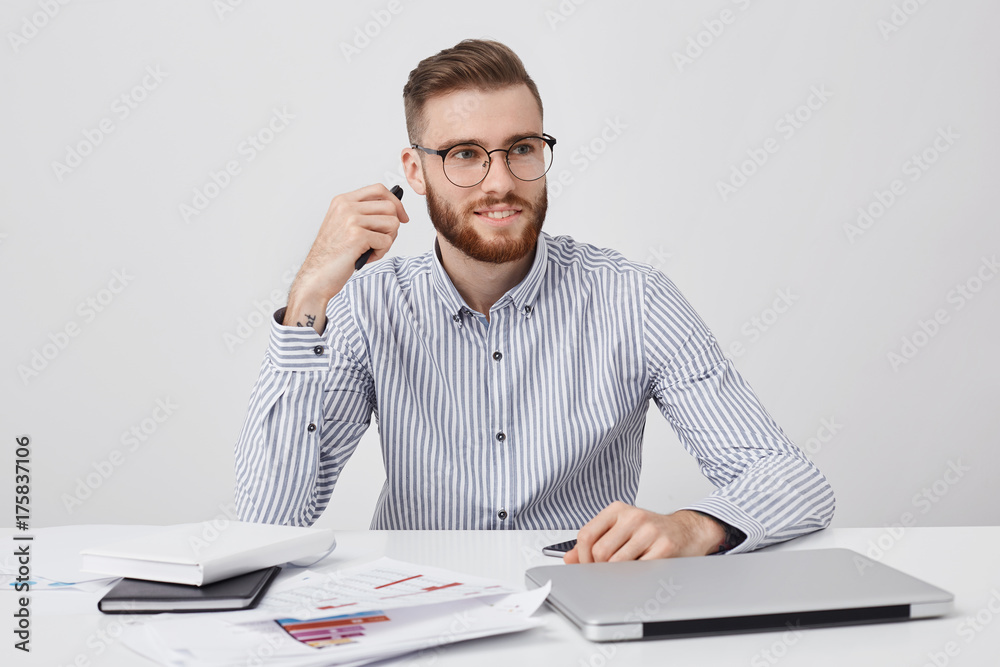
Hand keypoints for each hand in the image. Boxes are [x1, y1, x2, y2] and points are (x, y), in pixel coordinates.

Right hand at [284, 184, 408, 331]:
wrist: (317, 276)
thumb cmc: (333, 255)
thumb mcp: (345, 226)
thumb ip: (364, 214)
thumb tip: (395, 210)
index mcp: (343, 201)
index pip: (378, 189)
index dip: (395, 202)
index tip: (402, 217)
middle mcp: (346, 206)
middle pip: (390, 207)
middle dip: (393, 227)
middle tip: (381, 241)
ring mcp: (351, 219)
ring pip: (392, 223)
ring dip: (387, 241)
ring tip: (371, 250)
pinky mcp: (357, 236)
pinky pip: (386, 241)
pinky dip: (381, 253)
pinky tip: (366, 257)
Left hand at [563, 502, 724, 562]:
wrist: (687, 531)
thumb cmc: (651, 531)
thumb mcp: (619, 529)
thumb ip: (594, 541)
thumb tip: (570, 558)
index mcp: (617, 510)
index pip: (586, 534)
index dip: (582, 557)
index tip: (587, 567)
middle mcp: (633, 516)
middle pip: (600, 552)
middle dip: (599, 569)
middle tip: (606, 574)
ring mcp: (649, 531)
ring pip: (617, 563)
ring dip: (617, 574)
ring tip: (625, 572)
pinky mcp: (665, 547)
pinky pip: (639, 570)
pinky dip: (634, 577)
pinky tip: (639, 572)